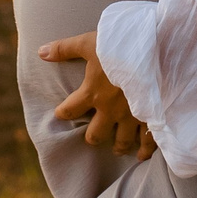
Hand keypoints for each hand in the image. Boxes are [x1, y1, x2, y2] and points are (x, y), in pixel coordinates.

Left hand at [41, 31, 157, 159]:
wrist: (155, 52)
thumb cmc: (120, 46)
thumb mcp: (90, 42)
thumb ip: (65, 48)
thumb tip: (40, 52)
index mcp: (92, 93)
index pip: (70, 109)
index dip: (64, 112)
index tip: (61, 113)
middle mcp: (110, 110)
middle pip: (95, 134)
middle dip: (92, 137)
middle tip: (92, 137)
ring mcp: (132, 117)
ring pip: (121, 141)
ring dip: (117, 146)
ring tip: (116, 150)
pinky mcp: (151, 118)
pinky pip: (147, 141)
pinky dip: (145, 150)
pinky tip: (142, 155)